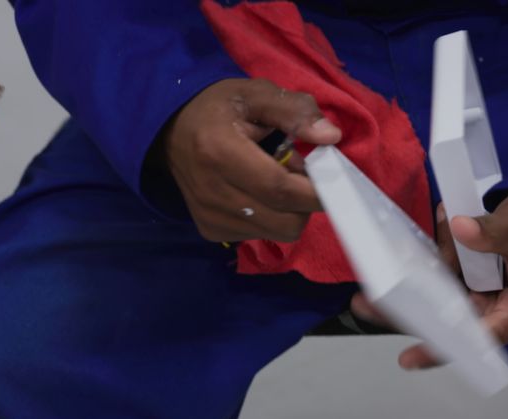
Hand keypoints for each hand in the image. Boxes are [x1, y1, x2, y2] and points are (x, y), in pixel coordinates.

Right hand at [163, 78, 341, 242]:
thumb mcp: (255, 94)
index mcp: (220, 152)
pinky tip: (260, 193)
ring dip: (292, 211)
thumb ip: (294, 110)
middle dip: (308, 203)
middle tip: (304, 175)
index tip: (338, 180)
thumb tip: (331, 136)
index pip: (281, 188)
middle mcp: (212, 192)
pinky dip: (273, 218)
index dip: (317, 191)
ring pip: (279, 232)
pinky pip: (261, 235)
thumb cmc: (218, 109)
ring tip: (280, 181)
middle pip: (286, 221)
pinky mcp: (211, 231)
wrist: (169, 132)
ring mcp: (210, 217)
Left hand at [352, 188, 507, 369]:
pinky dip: (436, 263)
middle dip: (413, 311)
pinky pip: (451, 280)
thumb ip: (490, 232)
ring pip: (447, 301)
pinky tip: (419, 246)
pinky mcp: (482, 282)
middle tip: (366, 305)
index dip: (444, 346)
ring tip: (379, 274)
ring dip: (421, 282)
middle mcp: (505, 312)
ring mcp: (492, 297)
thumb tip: (458, 231)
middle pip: (454, 322)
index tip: (411, 356)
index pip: (480, 337)